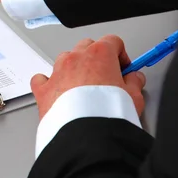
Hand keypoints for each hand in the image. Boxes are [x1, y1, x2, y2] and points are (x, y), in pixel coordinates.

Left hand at [30, 35, 145, 119]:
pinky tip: (57, 91)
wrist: (85, 135)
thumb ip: (134, 82)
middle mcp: (75, 58)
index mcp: (99, 54)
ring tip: (84, 87)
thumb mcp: (134, 97)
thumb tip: (134, 78)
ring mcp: (57, 72)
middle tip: (106, 76)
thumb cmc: (108, 114)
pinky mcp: (44, 89)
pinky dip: (49, 82)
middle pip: (87, 46)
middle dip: (97, 58)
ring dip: (74, 68)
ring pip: (65, 59)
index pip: (112, 41)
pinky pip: (42, 78)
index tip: (123, 67)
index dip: (120, 54)